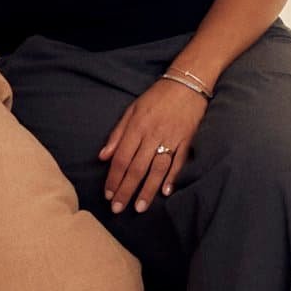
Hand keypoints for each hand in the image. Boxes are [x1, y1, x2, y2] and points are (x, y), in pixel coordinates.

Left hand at [98, 78, 209, 213]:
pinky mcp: (188, 139)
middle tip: (118, 209)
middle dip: (126, 190)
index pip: (121, 158)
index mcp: (137, 126)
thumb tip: (102, 156)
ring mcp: (172, 137)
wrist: (188, 81)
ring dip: (147, 189)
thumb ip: (117, 134)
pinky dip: (172, 177)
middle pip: (137, 168)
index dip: (113, 178)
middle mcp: (153, 134)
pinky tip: (165, 192)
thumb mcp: (132, 109)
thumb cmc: (157, 96)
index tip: (108, 195)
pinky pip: (180, 161)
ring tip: (139, 207)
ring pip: (157, 168)